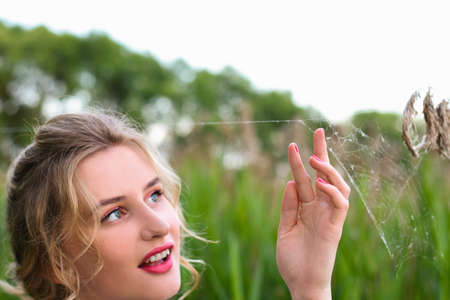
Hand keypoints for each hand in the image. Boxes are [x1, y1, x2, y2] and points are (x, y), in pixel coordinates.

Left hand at [276, 128, 350, 299]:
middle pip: (324, 175)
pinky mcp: (335, 227)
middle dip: (322, 152)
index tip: (292, 144)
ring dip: (328, 169)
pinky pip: (340, 204)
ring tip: (313, 158)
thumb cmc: (293, 259)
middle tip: (318, 130)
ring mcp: (328, 216)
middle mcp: (319, 208)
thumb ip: (289, 206)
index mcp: (306, 207)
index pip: (305, 178)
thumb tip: (291, 181)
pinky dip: (332, 191)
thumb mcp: (284, 229)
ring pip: (337, 185)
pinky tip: (319, 183)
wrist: (301, 284)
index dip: (298, 162)